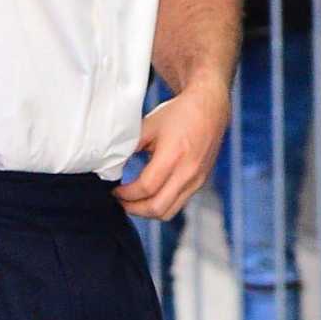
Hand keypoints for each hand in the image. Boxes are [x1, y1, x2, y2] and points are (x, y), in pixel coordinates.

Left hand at [116, 76, 230, 222]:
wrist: (209, 107)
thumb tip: (112, 167)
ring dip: (147, 211)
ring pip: (168, 212)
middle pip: (157, 208)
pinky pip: (178, 203)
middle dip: (134, 209)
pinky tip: (150, 194)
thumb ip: (130, 147)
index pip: (145, 188)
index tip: (115, 190)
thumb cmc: (179, 114)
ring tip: (133, 201)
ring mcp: (196, 180)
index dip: (126, 194)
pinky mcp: (200, 183)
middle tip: (120, 201)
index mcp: (173, 156)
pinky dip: (161, 204)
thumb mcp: (149, 126)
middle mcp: (188, 172)